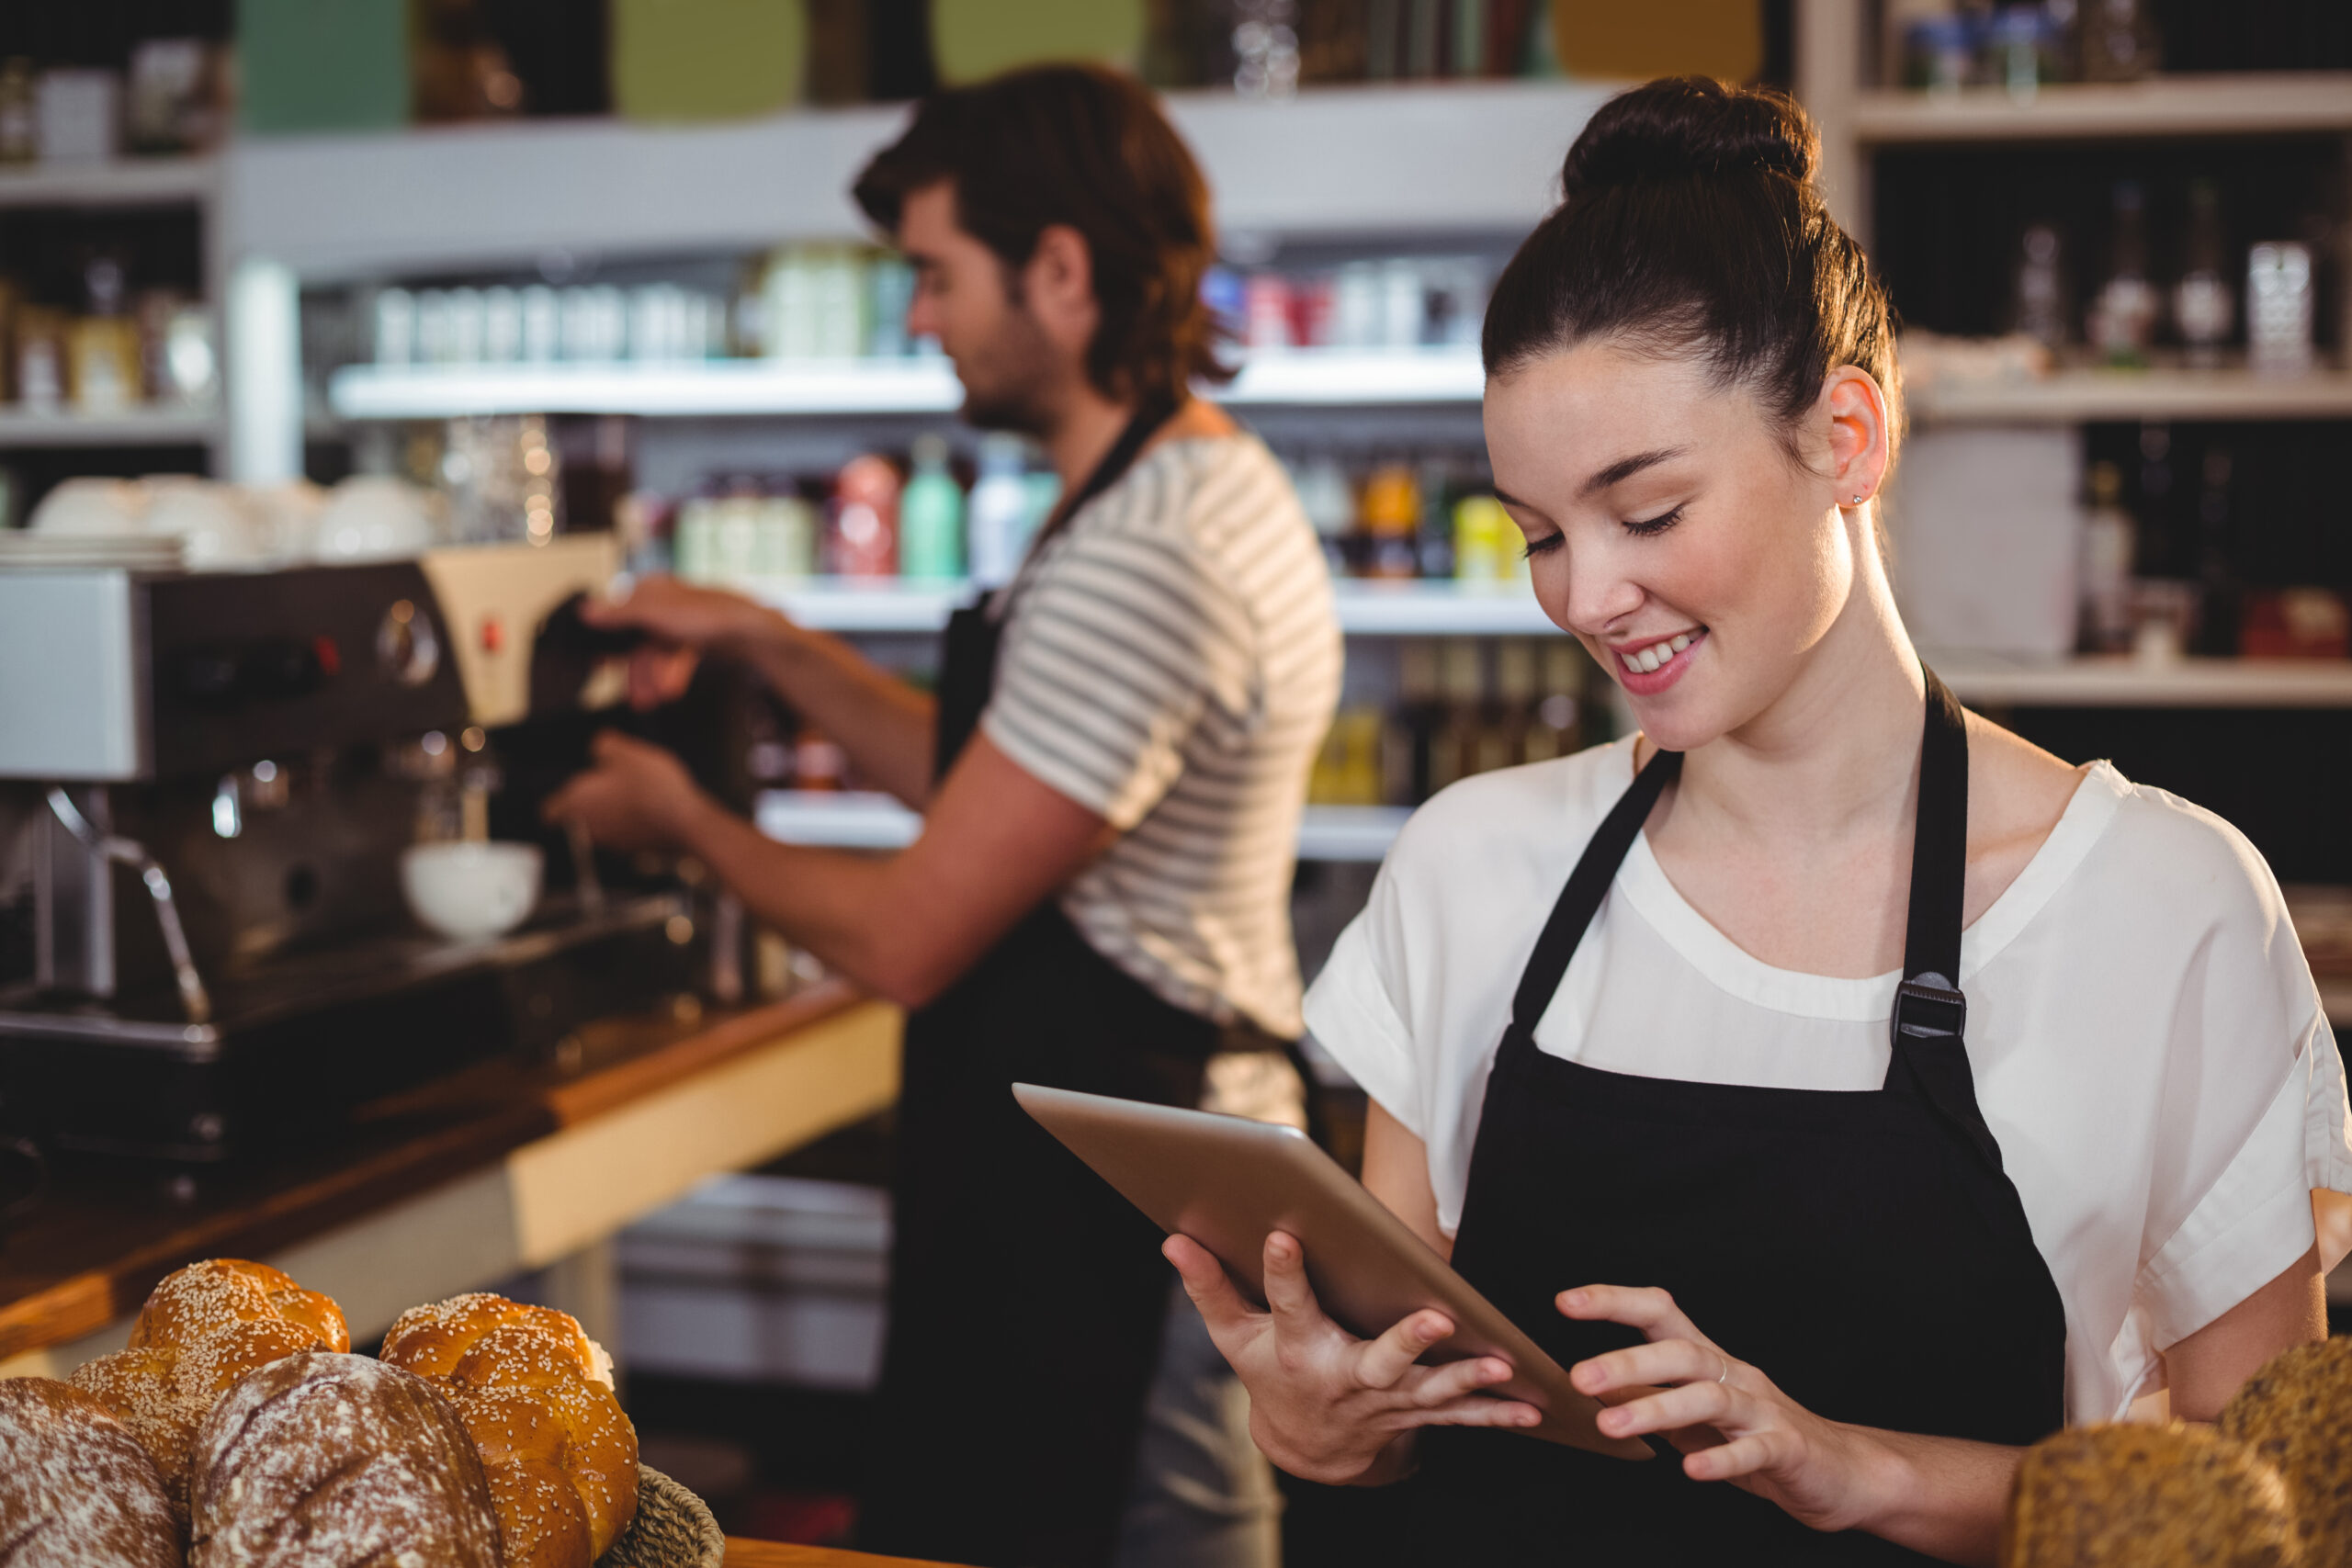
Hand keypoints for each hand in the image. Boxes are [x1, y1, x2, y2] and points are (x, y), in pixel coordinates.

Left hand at [542, 731, 712, 854]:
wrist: (685, 822)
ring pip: (602, 826)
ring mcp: (610, 843)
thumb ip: (603, 745)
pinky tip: (649, 810)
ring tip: (634, 795)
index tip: (569, 791)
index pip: (549, 810)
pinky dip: (631, 824)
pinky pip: (624, 835)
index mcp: (576, 802)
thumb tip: (597, 746)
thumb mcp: (626, 752)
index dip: (557, 799)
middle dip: (591, 803)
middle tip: (610, 785)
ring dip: (612, 813)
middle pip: (578, 816)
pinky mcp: (632, 850)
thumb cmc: (650, 787)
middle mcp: (587, 827)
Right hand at [585, 576, 783, 709]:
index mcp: (650, 589)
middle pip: (640, 640)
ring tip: (653, 700)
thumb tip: (585, 610)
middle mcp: (665, 602)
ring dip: (654, 677)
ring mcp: (683, 619)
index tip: (599, 665)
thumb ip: (619, 614)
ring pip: (659, 652)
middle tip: (635, 697)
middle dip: (638, 671)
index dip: (609, 642)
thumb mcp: (654, 614)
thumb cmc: (706, 615)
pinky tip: (670, 691)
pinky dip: (671, 674)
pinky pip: (677, 657)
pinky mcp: (699, 635)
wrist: (750, 629)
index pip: (619, 616)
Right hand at [1166, 1231, 1539, 1485]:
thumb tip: (1173, 1240)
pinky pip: (1458, 1417)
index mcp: (1298, 1349)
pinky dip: (1495, 1414)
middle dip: (1408, 1341)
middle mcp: (1344, 1378)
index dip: (1283, 1270)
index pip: (1287, 1302)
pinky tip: (1531, 1408)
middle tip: (1438, 1318)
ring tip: (1503, 1365)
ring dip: (1468, 1381)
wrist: (1306, 1447)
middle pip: (1377, 1361)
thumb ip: (1210, 1288)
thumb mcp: (1235, 1337)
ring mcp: (1384, 1403)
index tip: (1282, 1234)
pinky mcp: (1414, 1416)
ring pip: (1430, 1391)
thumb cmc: (1271, 1373)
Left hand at [1561, 1285, 1882, 1531]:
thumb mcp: (1694, 1418)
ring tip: (1610, 1426)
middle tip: (1580, 1378)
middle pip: (1682, 1352)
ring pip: (1710, 1397)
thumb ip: (1649, 1399)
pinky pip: (1753, 1450)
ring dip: (1657, 1409)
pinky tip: (1691, 1470)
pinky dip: (1721, 1458)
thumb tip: (1592, 1388)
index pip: (1660, 1314)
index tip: (1565, 1301)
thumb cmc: (1758, 1439)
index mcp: (1709, 1361)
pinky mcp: (1788, 1449)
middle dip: (1628, 1362)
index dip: (1614, 1302)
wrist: (1841, 1473)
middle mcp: (1736, 1375)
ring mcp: (1765, 1410)